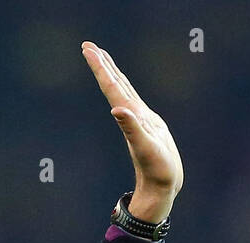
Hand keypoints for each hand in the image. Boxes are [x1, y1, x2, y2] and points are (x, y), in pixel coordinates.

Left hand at [81, 40, 182, 222]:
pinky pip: (134, 102)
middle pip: (114, 85)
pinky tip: (124, 88)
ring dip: (112, 74)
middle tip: (88, 46)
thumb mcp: (146, 149)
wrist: (161, 190)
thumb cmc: (157, 172)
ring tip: (103, 59)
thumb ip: (132, 129)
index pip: (112, 87)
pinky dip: (127, 89)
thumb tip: (116, 110)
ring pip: (123, 91)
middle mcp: (132, 116)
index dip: (100, 67)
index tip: (88, 49)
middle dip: (102, 65)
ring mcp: (140, 121)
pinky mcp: (149, 126)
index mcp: (130, 116)